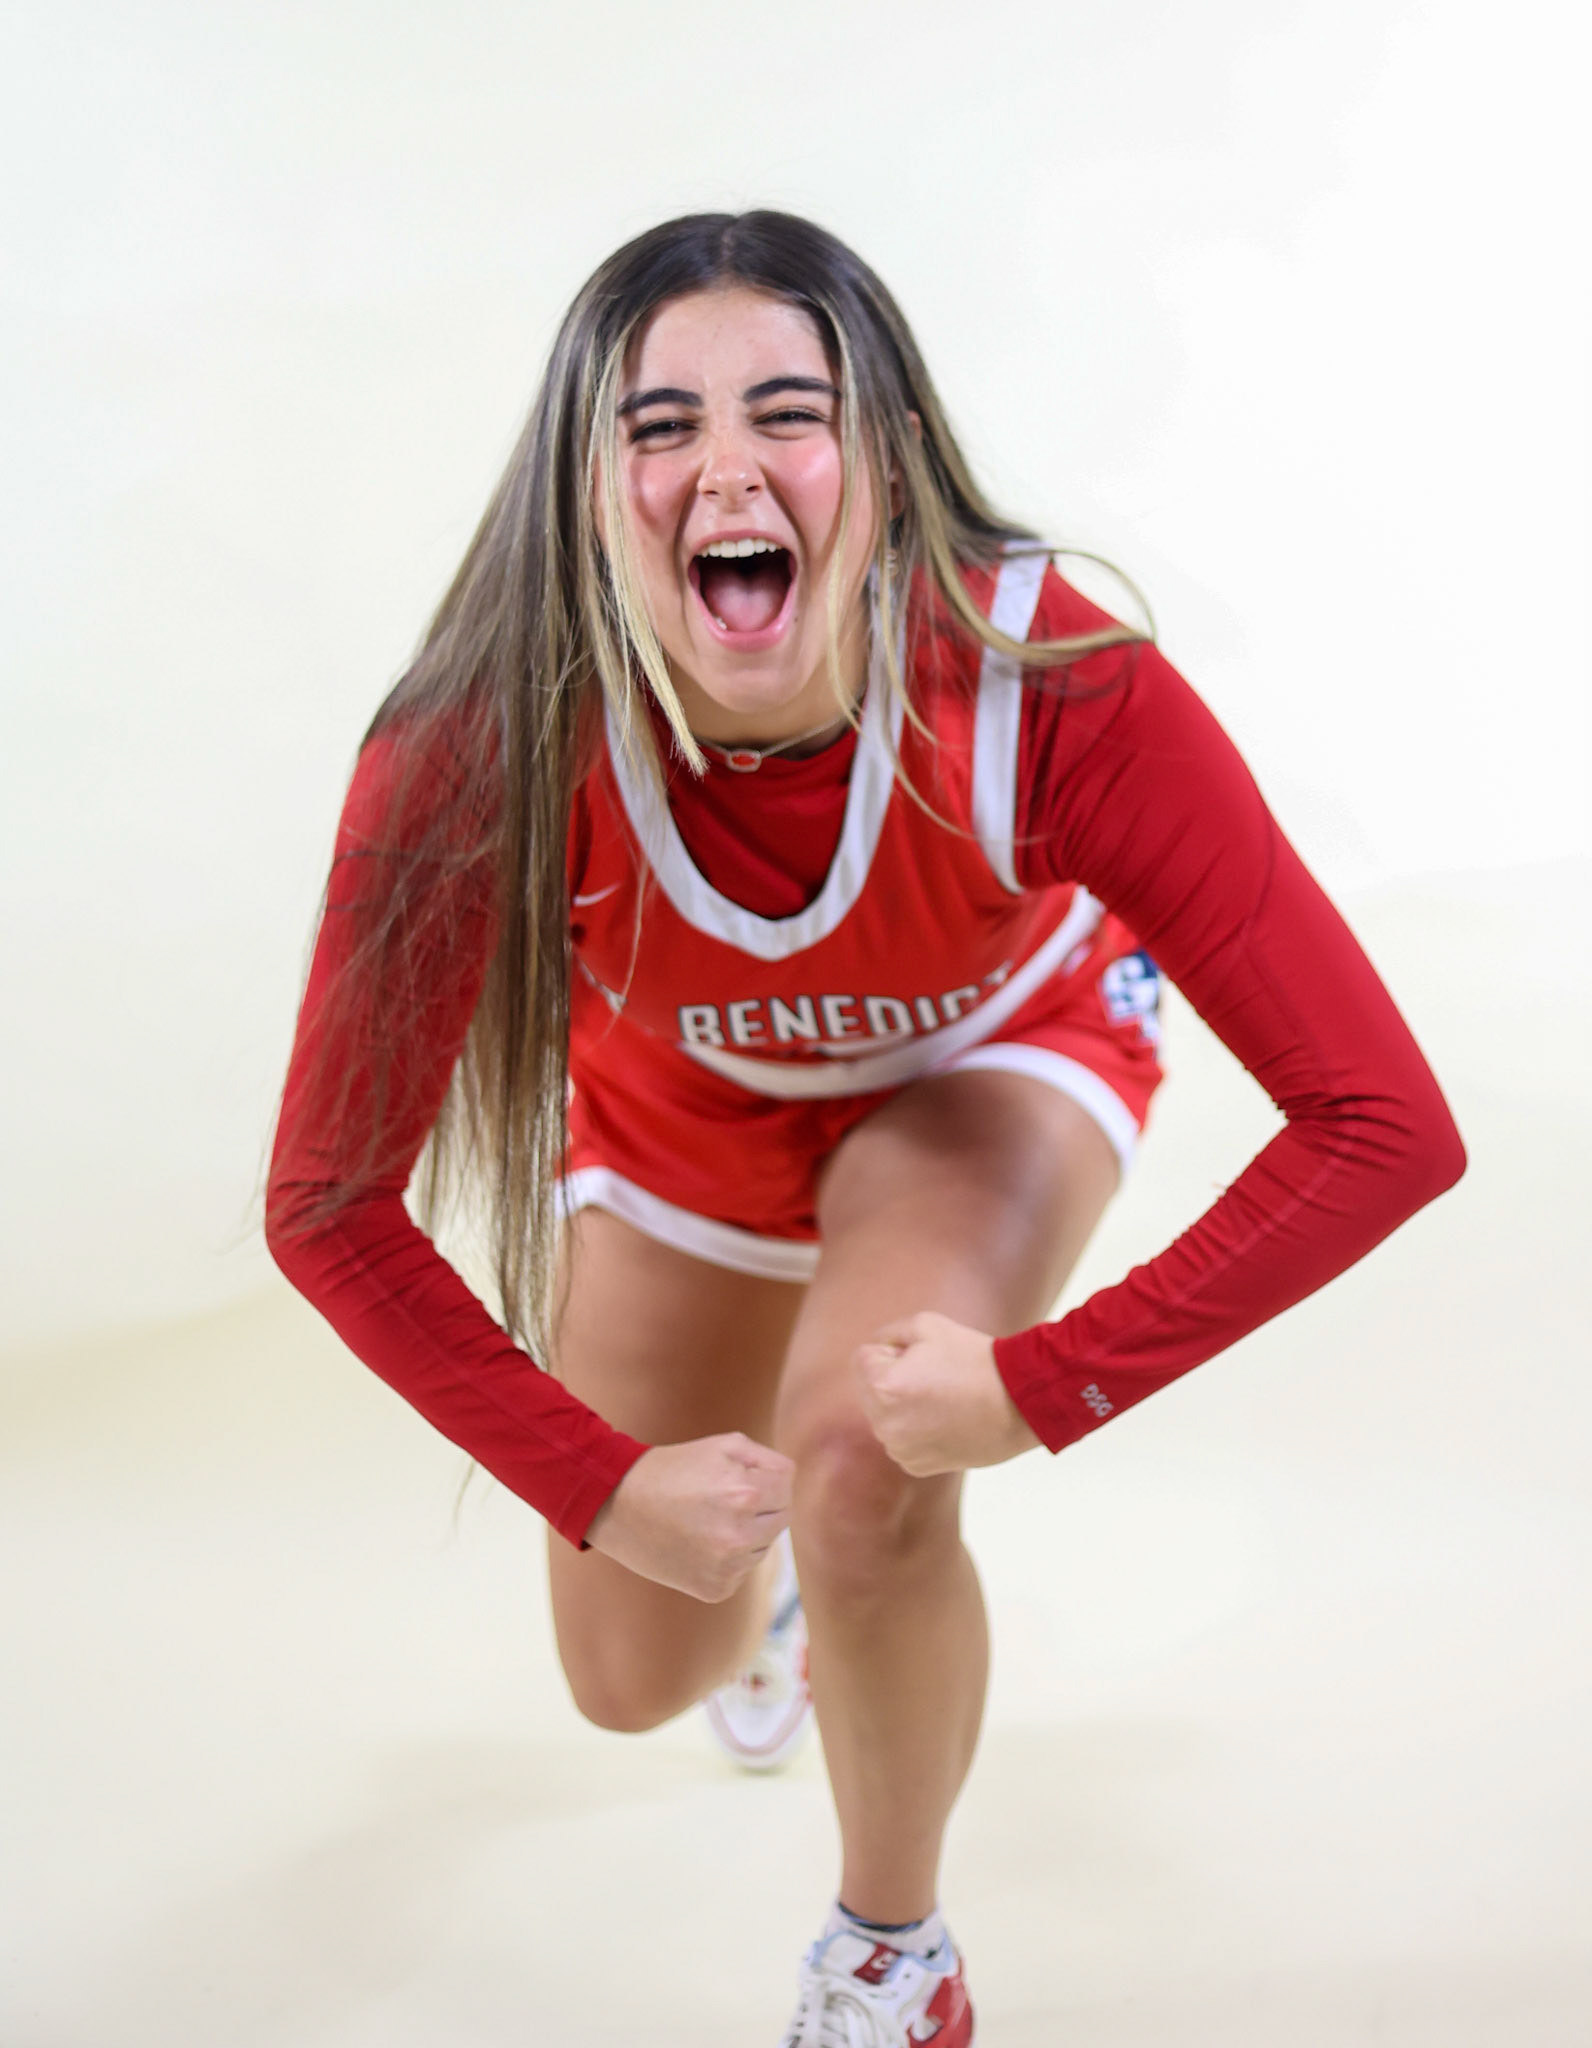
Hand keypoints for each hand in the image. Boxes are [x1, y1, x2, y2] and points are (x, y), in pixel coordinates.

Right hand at [584, 1433, 793, 1602]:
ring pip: (762, 1547)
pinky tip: (697, 1544)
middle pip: (781, 1518)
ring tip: (707, 1520)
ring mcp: (728, 1567)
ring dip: (746, 1534)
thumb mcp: (723, 1446)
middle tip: (724, 1498)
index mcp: (745, 1493)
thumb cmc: (672, 1469)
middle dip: (761, 1506)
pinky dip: (727, 1559)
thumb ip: (767, 1460)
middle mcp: (740, 1535)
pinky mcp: (716, 1590)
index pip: (788, 1485)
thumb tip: (792, 1484)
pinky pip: (741, 1571)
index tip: (740, 1476)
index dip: (766, 1477)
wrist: (617, 1506)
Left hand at [854, 1310, 1041, 1475]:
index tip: (924, 1357)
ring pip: (885, 1415)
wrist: (1019, 1404)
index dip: (893, 1350)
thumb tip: (873, 1353)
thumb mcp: (926, 1325)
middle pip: (870, 1389)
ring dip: (902, 1405)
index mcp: (882, 1387)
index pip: (863, 1357)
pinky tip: (946, 1420)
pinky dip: (916, 1429)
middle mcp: (884, 1425)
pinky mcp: (915, 1466)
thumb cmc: (974, 1360)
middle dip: (892, 1378)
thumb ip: (887, 1334)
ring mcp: (899, 1450)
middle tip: (935, 1376)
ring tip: (943, 1398)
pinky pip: (901, 1439)